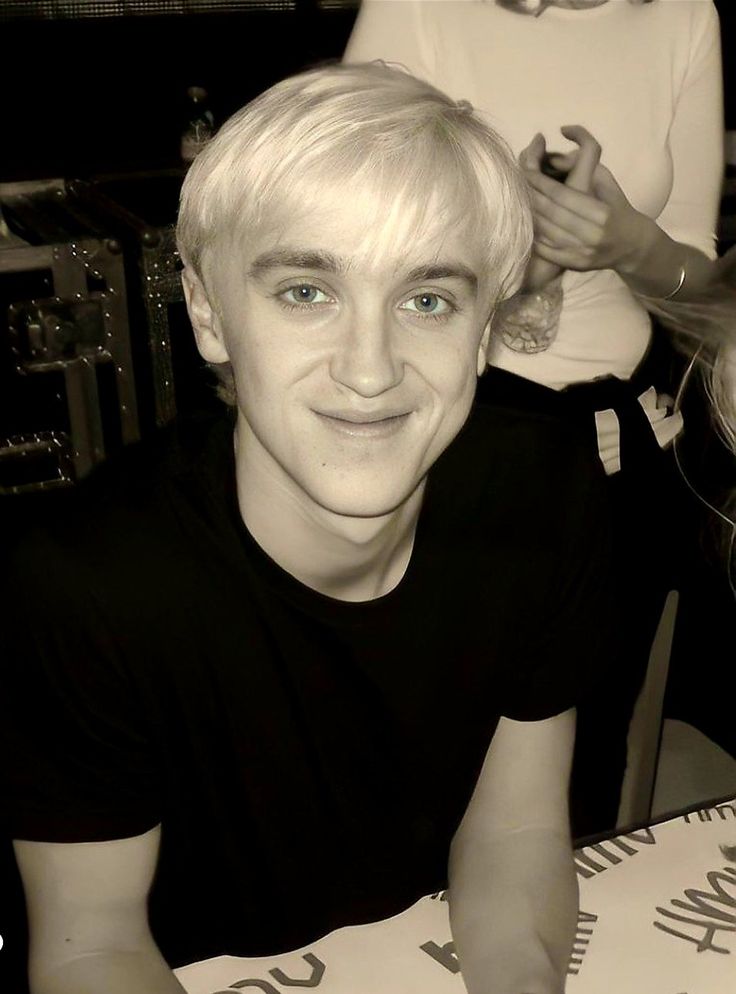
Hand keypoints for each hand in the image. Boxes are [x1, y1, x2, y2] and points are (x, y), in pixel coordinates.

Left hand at [518, 126, 602, 290]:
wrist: (633, 245)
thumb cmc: (617, 207)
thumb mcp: (607, 182)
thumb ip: (585, 165)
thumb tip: (555, 156)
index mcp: (601, 212)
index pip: (561, 195)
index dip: (540, 182)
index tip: (525, 171)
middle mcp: (592, 233)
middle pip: (550, 213)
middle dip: (530, 197)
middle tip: (515, 185)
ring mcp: (583, 252)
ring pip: (546, 232)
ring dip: (529, 216)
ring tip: (516, 203)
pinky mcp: (576, 265)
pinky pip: (548, 251)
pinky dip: (535, 237)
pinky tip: (526, 225)